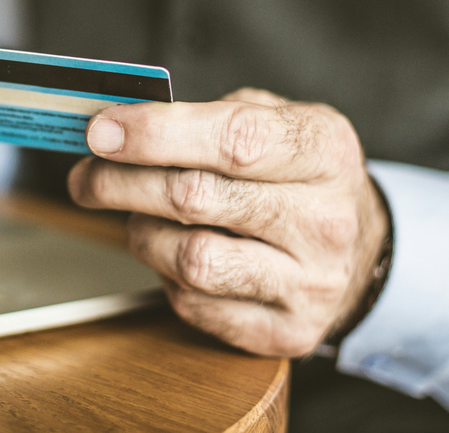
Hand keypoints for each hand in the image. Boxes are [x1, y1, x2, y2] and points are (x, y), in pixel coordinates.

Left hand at [67, 88, 388, 356]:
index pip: (233, 140)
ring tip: (137, 217)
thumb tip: (119, 125)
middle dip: (121, 183)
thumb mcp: (276, 120)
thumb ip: (206, 115)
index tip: (101, 130)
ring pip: (190, 260)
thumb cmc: (299, 175)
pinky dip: (166, 277)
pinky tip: (173, 254)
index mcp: (324, 151)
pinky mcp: (287, 332)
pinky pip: (196, 305)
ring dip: (142, 234)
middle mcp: (325, 220)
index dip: (155, 134)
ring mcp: (310, 283)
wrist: (361, 247)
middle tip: (86, 177)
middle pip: (196, 199)